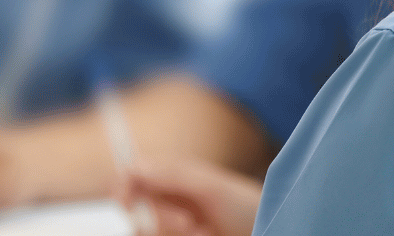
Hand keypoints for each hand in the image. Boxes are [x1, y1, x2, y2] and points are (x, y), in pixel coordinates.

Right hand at [115, 159, 262, 235]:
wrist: (271, 229)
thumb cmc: (247, 206)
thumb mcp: (213, 186)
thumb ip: (173, 174)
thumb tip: (133, 165)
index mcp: (170, 177)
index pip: (129, 179)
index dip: (122, 190)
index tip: (128, 204)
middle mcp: (166, 201)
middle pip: (134, 211)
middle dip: (158, 219)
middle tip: (189, 223)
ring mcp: (171, 226)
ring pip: (145, 231)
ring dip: (170, 233)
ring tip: (204, 232)